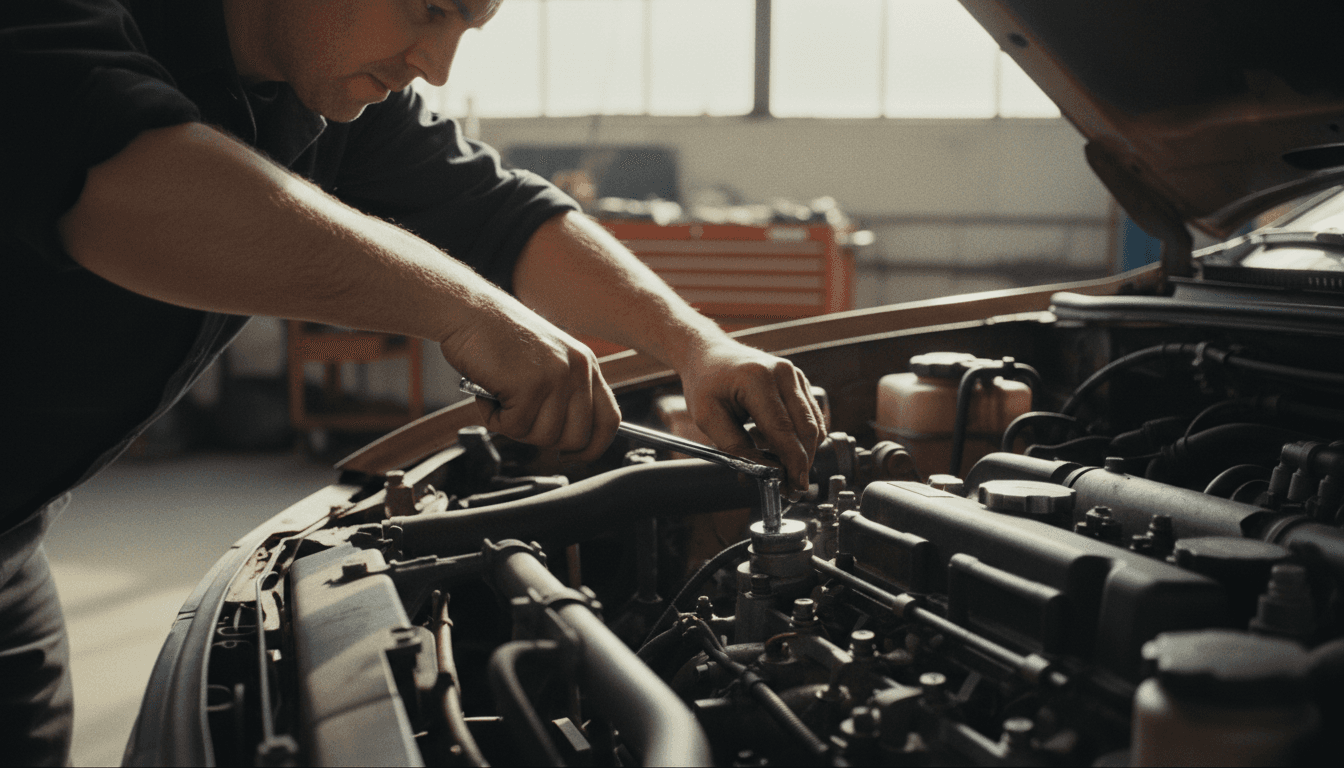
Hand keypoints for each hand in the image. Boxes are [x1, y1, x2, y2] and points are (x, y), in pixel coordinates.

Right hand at [438, 295, 620, 462]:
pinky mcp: (530, 384)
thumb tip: (567, 440)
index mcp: (586, 365)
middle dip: (543, 439)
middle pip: (575, 438)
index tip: (574, 456)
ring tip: (501, 398)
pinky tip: (488, 393)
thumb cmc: (499, 337)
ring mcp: (556, 377)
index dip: (593, 447)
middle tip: (518, 417)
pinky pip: (514, 428)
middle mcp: (578, 370)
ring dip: (514, 427)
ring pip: (543, 437)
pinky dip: (494, 418)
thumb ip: (564, 392)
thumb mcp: (548, 360)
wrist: (469, 310)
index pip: (610, 419)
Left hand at [679, 340, 824, 495]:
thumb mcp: (707, 418)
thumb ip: (735, 446)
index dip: (793, 462)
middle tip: (792, 489)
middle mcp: (783, 373)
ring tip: (780, 468)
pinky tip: (776, 445)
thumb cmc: (705, 383)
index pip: (784, 429)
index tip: (795, 486)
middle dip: (802, 462)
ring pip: (814, 425)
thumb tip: (766, 471)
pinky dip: (800, 438)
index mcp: (758, 379)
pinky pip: (810, 417)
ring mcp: (795, 375)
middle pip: (806, 428)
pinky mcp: (799, 382)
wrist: (709, 353)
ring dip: (803, 452)